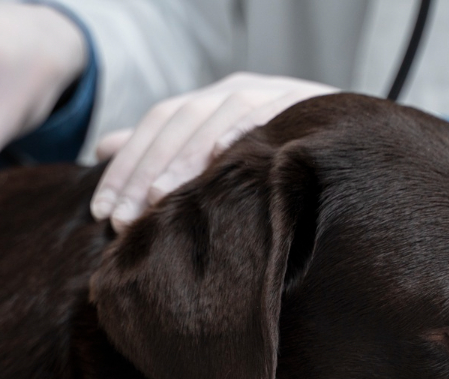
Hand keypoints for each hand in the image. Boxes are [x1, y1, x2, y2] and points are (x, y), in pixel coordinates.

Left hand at [91, 73, 336, 230]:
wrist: (347, 148)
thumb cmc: (268, 161)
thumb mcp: (209, 153)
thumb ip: (159, 150)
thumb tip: (101, 146)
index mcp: (208, 102)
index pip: (156, 125)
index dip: (125, 167)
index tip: (103, 214)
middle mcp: (235, 91)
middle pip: (180, 120)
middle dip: (147, 169)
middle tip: (124, 218)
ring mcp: (271, 93)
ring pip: (218, 114)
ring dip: (187, 155)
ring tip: (162, 196)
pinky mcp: (306, 104)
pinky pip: (272, 112)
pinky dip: (244, 129)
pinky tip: (222, 154)